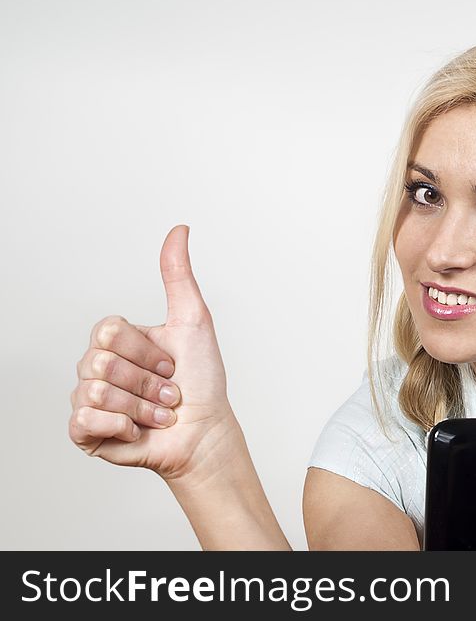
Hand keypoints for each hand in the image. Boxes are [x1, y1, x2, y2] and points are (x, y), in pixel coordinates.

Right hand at [69, 225, 238, 482]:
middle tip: (168, 391)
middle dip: (147, 381)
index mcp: (118, 341)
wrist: (205, 432)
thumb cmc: (202, 380)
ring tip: (160, 412)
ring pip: (94, 392)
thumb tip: (179, 229)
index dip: (146, 351)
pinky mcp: (86, 432)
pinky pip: (83, 421)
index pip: (108, 331)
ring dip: (142, 406)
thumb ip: (178, 276)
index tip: (171, 363)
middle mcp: (98, 368)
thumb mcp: (193, 320)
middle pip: (100, 362)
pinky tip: (139, 430)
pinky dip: (122, 426)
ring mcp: (89, 401)